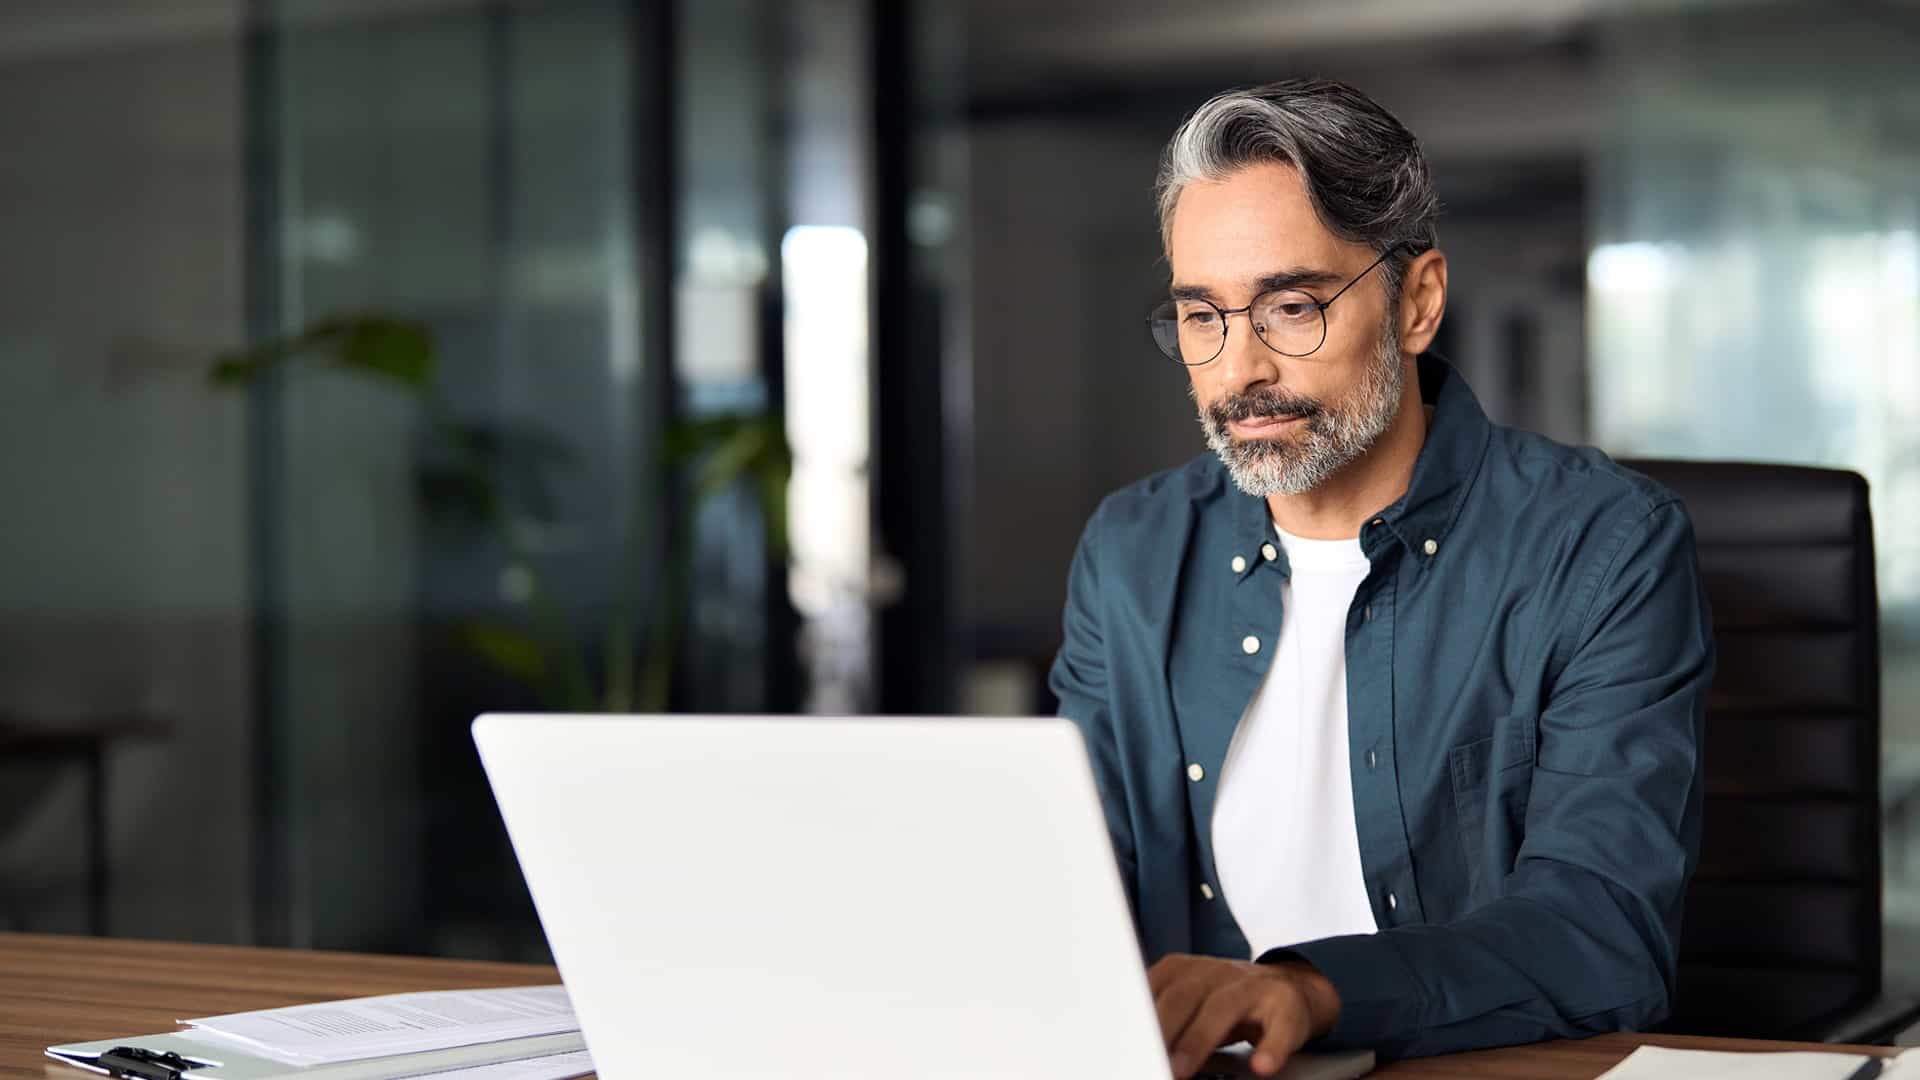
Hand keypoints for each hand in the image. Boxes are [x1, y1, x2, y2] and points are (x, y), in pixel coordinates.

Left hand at [1147, 953, 1340, 1078]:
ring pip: (1223, 1008)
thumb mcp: (1191, 998)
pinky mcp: (1286, 1007)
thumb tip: (1128, 1043)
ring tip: (1182, 1070)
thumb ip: (1162, 1012)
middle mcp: (1217, 971)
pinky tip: (1261, 1065)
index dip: (1138, 1014)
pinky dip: (1271, 1047)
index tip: (1124, 1041)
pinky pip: (1279, 1027)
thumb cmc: (1227, 1001)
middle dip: (1162, 1029)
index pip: (1155, 987)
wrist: (1289, 989)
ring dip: (1199, 1040)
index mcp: (1187, 969)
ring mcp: (1253, 987)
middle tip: (1147, 1059)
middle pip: (1183, 996)